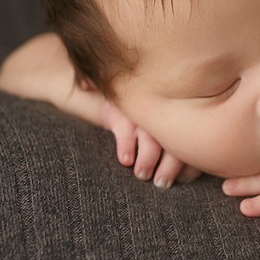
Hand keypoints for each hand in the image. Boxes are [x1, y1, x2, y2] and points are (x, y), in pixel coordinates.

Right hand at [0, 32, 200, 187]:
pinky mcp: (113, 99)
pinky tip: (124, 159)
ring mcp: (134, 98)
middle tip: (164, 183)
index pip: (188, 129)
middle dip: (174, 161)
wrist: (68, 75)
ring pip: (153, 128)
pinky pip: (125, 121)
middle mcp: (154, 100)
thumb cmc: (107, 104)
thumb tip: (178, 175)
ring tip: (143, 174)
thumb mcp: (131, 123)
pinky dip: (127, 142)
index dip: (190, 156)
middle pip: (176, 130)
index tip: (187, 178)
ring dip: (151, 154)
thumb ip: (153, 142)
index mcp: (165, 105)